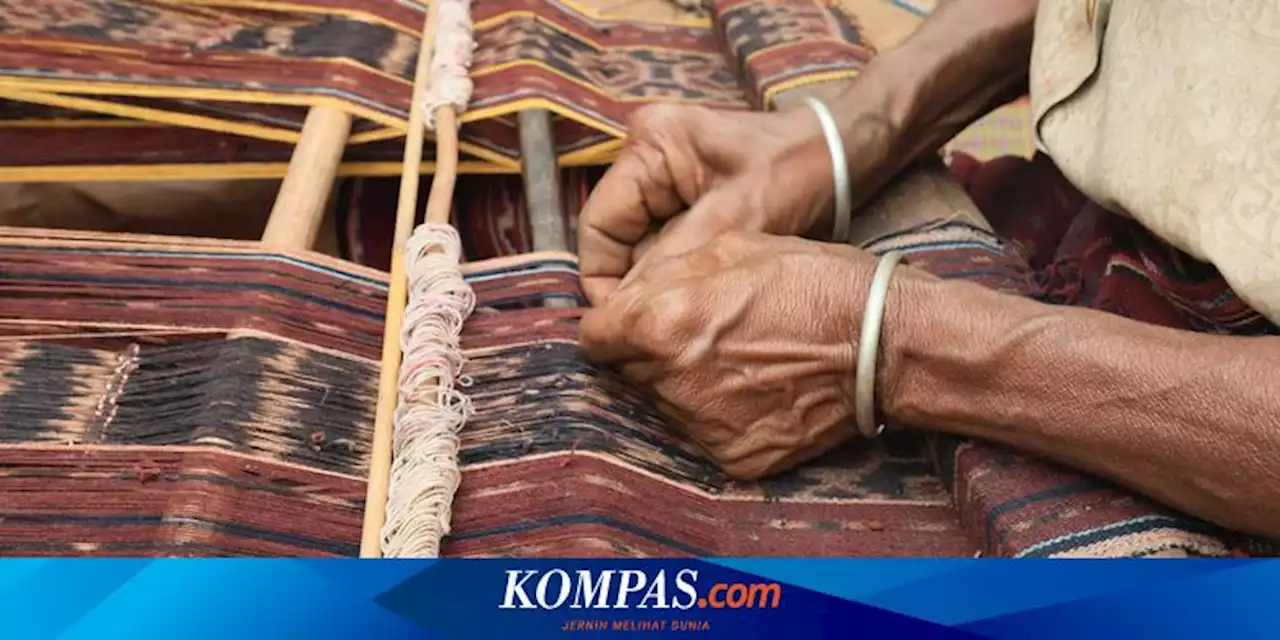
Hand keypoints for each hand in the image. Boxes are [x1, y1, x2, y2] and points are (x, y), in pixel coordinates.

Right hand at [577, 103, 835, 304]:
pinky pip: (667, 241)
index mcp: (649, 146)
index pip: (595, 225)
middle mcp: (646, 155)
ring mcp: (666, 175)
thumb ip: (676, 260)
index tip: (622, 324)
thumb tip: (629, 309)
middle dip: (636, 282)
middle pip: (616, 238)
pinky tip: (702, 292)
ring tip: (686, 312)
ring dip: (661, 279)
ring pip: (641, 246)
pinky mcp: (688, 193)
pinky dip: (680, 269)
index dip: (603, 280)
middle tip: (660, 325)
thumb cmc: (800, 169)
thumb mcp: (736, 218)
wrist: (846, 150)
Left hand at [579, 231, 918, 478]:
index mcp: (659, 324)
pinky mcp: (733, 456)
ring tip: (735, 358)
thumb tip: (628, 294)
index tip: (630, 321)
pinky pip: (702, 433)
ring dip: (682, 383)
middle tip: (698, 333)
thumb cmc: (811, 283)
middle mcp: (670, 380)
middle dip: (649, 351)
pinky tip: (755, 389)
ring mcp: (700, 425)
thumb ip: (664, 274)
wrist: (880, 343)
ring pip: (663, 403)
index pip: (593, 338)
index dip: (611, 325)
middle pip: (629, 371)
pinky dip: (718, 414)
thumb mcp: (729, 247)